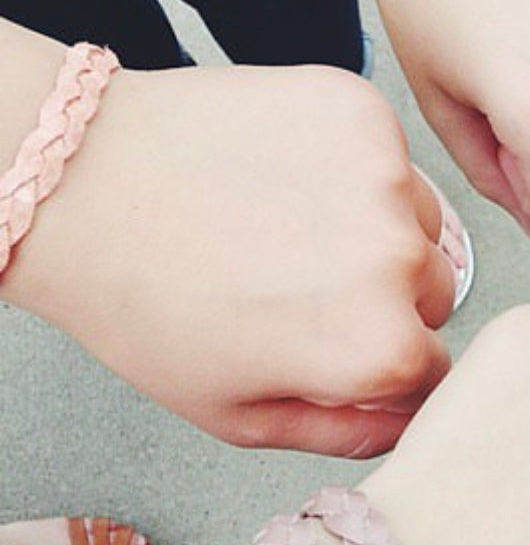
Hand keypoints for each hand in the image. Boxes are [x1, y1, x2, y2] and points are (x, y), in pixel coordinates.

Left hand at [2, 64, 455, 456]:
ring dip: (379, 228)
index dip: (382, 365)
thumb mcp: (237, 414)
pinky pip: (391, 154)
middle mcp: (402, 260)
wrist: (78, 184)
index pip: (435, 370)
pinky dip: (353, 166)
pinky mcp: (363, 111)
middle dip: (386, 297)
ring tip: (290, 225)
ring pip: (422, 220)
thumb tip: (410, 421)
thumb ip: (343, 433)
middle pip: (436, 293)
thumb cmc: (144, 304)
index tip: (335, 344)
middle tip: (301, 284)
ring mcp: (386, 176)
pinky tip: (286, 176)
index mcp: (378, 348)